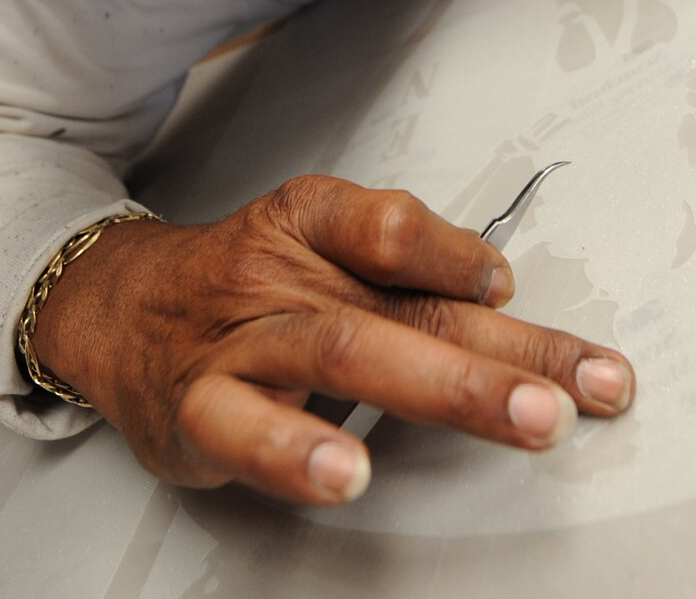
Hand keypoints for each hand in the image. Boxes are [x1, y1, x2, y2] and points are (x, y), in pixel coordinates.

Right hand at [31, 175, 634, 504]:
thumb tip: (519, 308)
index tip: (509, 289)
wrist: (117, 309)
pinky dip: (298, 450)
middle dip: (503, 353)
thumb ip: (417, 283)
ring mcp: (240, 341)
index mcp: (314, 223)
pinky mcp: (199, 409)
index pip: (395, 229)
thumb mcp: (323, 258)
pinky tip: (349, 474)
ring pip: (342, 353)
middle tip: (578, 392)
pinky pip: (245, 429)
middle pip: (402, 308)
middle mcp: (282, 274)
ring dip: (445, 389)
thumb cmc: (244, 287)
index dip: (458, 256)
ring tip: (521, 419)